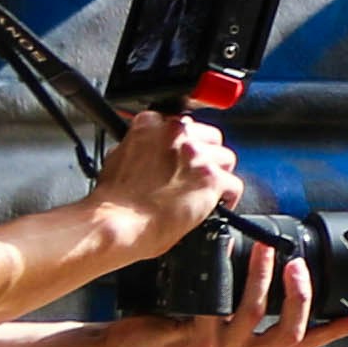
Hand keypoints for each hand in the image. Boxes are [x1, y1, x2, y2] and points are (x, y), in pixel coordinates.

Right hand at [91, 106, 241, 261]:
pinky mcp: (211, 178)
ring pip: (226, 159)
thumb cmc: (113, 201)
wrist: (116, 223)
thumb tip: (148, 154)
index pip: (182, 124)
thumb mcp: (118, 159)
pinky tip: (217, 207)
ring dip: (218, 176)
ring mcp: (196, 154)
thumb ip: (140, 148)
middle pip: (210, 138)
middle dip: (206, 157)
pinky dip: (228, 198)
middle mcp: (176, 133)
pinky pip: (234, 185)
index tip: (184, 158)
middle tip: (196, 177)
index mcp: (151, 123)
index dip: (186, 145)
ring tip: (206, 193)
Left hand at [128, 247, 347, 346]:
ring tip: (264, 249)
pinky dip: (227, 274)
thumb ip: (231, 313)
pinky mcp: (194, 342)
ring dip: (264, 277)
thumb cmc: (159, 336)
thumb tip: (256, 271)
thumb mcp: (206, 328)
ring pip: (256, 314)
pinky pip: (219, 305)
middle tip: (298, 263)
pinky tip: (225, 252)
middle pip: (289, 335)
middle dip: (301, 296)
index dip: (331, 333)